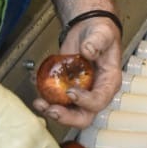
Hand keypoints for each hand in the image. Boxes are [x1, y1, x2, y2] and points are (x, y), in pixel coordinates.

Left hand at [33, 15, 121, 129]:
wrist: (87, 30)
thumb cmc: (100, 33)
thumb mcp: (103, 33)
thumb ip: (97, 41)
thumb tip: (88, 50)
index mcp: (109, 82)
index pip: (100, 100)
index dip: (85, 101)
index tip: (71, 92)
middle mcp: (96, 92)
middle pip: (84, 117)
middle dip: (67, 117)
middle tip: (52, 110)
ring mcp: (81, 94)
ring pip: (68, 114)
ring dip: (52, 112)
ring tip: (39, 103)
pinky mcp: (66, 90)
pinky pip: (56, 102)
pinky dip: (45, 100)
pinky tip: (36, 91)